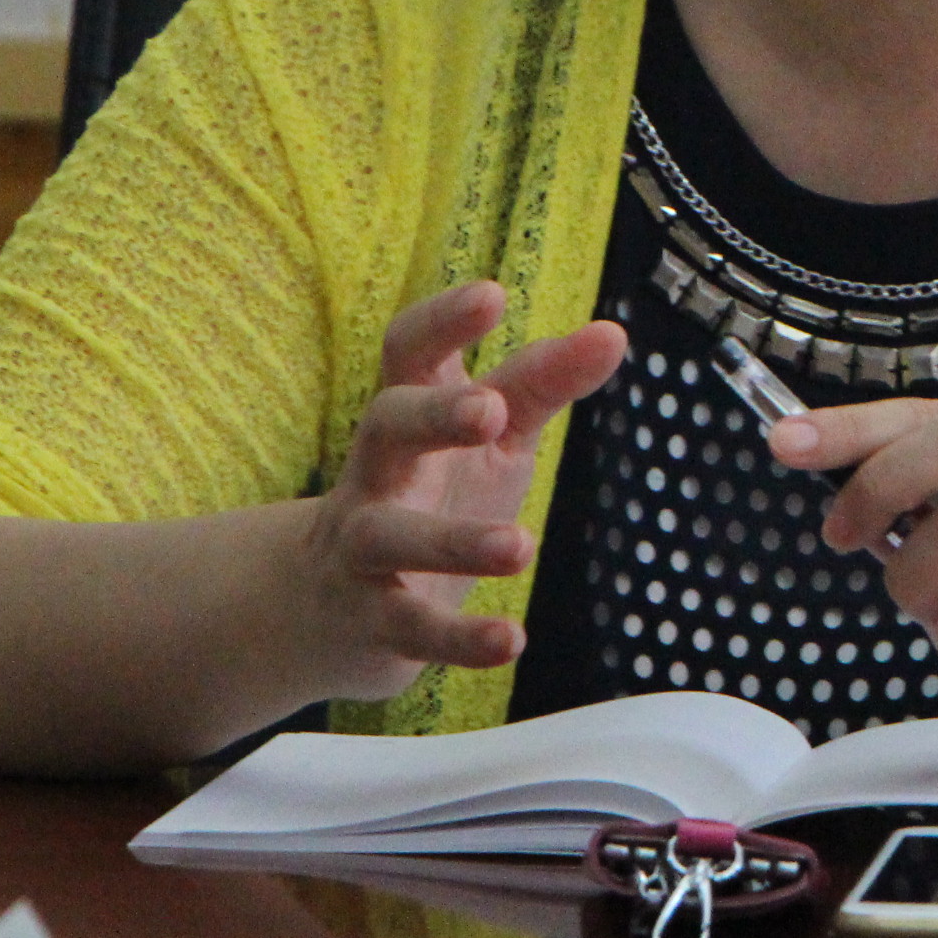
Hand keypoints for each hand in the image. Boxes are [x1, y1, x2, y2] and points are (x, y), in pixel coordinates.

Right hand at [290, 282, 626, 704]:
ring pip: (391, 536)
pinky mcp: (374, 621)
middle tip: (487, 409)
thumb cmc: (429, 495)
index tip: (490, 295)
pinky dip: (458, 638)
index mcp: (406, 415)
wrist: (326, 610)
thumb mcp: (490, 437)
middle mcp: (375, 474)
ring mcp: (365, 549)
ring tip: (519, 546)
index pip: (408, 352)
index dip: (443, 321)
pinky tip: (508, 641)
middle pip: (383, 426)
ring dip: (453, 540)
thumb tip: (611, 334)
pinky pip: (412, 628)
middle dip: (432, 415)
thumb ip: (542, 385)